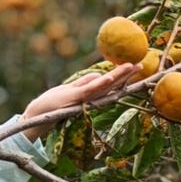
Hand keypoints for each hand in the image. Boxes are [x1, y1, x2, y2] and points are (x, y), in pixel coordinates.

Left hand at [21, 63, 136, 139]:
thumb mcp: (73, 89)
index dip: (124, 76)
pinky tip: (108, 77)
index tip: (136, 66)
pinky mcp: (75, 98)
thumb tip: (101, 75)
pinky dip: (100, 84)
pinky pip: (90, 90)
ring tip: (131, 67)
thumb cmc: (56, 103)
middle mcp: (92, 99)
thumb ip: (85, 83)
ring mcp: (85, 99)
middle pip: (113, 85)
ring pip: (105, 86)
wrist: (38, 115)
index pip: (111, 84)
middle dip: (127, 76)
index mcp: (92, 95)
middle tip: (141, 66)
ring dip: (118, 77)